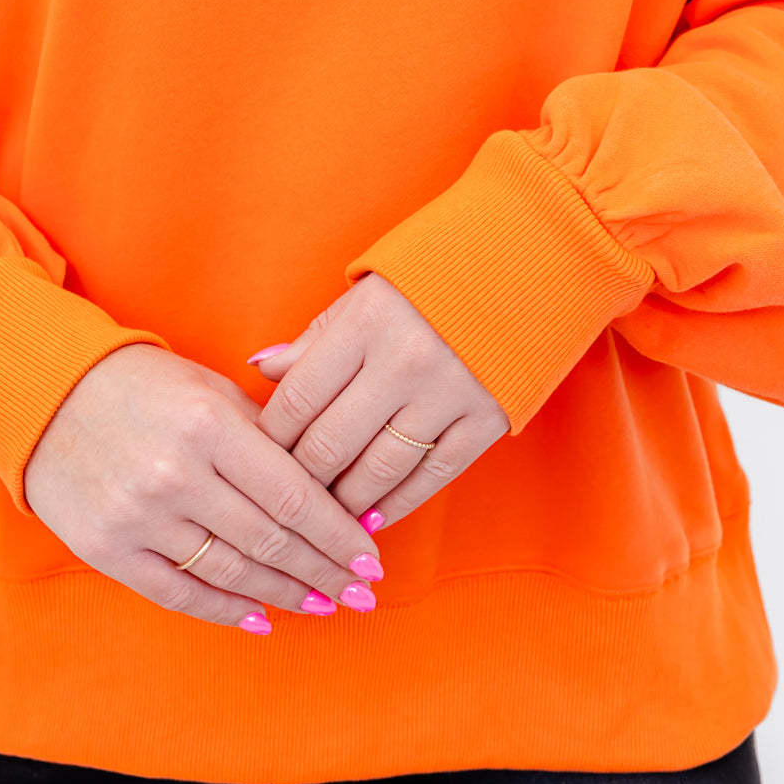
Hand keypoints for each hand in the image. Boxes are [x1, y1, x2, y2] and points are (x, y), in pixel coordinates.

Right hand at [22, 343, 383, 631]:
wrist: (49, 395)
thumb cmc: (146, 387)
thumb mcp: (212, 392)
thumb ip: (269, 436)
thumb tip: (335, 491)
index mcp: (209, 425)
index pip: (294, 495)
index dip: (339, 535)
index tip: (372, 559)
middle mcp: (175, 474)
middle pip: (270, 540)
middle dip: (325, 572)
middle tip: (361, 593)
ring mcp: (138, 516)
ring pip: (231, 572)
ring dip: (285, 594)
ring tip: (323, 604)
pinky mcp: (107, 548)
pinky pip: (179, 593)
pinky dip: (225, 611)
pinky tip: (262, 618)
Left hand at [249, 272, 509, 529]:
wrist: (525, 267)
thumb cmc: (429, 280)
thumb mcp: (365, 295)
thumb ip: (314, 339)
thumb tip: (261, 371)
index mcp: (367, 322)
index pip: (298, 399)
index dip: (270, 438)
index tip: (259, 458)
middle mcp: (405, 360)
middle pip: (331, 444)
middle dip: (301, 480)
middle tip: (285, 498)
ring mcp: (449, 393)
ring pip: (378, 470)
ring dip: (344, 503)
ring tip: (324, 515)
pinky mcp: (487, 419)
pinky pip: (431, 476)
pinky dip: (396, 504)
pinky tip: (372, 516)